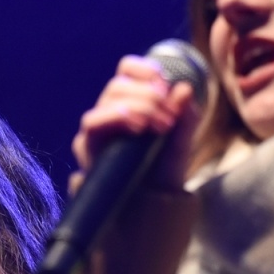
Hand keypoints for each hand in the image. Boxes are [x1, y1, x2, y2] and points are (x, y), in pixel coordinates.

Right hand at [71, 54, 199, 193]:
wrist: (152, 204)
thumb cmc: (164, 169)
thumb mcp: (183, 139)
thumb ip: (185, 115)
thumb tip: (184, 88)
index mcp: (131, 101)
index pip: (126, 70)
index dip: (143, 69)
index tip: (164, 83)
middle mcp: (109, 111)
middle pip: (118, 84)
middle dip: (148, 95)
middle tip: (169, 115)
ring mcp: (97, 129)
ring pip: (108, 98)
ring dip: (138, 104)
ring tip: (159, 123)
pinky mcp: (87, 146)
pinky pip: (92, 122)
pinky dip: (116, 116)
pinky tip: (137, 126)